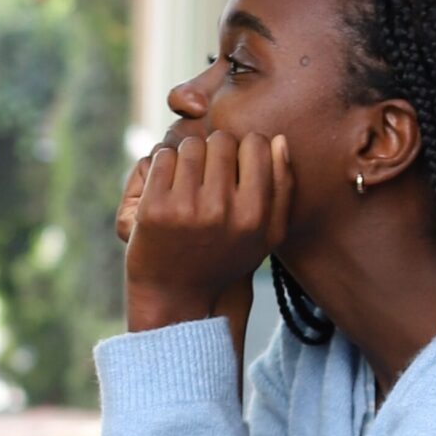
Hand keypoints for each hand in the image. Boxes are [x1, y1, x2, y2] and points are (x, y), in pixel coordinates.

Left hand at [123, 129, 293, 334]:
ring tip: (188, 181)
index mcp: (253, 215)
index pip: (256, 143)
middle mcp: (220, 211)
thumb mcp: (265, 235)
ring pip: (191, 145)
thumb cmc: (225, 258)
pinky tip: (168, 187)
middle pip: (222, 140)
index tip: (234, 168)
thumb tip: (279, 141)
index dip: (244, 150)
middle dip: (215, 150)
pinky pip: (163, 158)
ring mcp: (185, 209)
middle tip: (208, 174)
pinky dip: (163, 166)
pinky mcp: (153, 209)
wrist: (175, 294)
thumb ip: (282, 188)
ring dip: (188, 156)